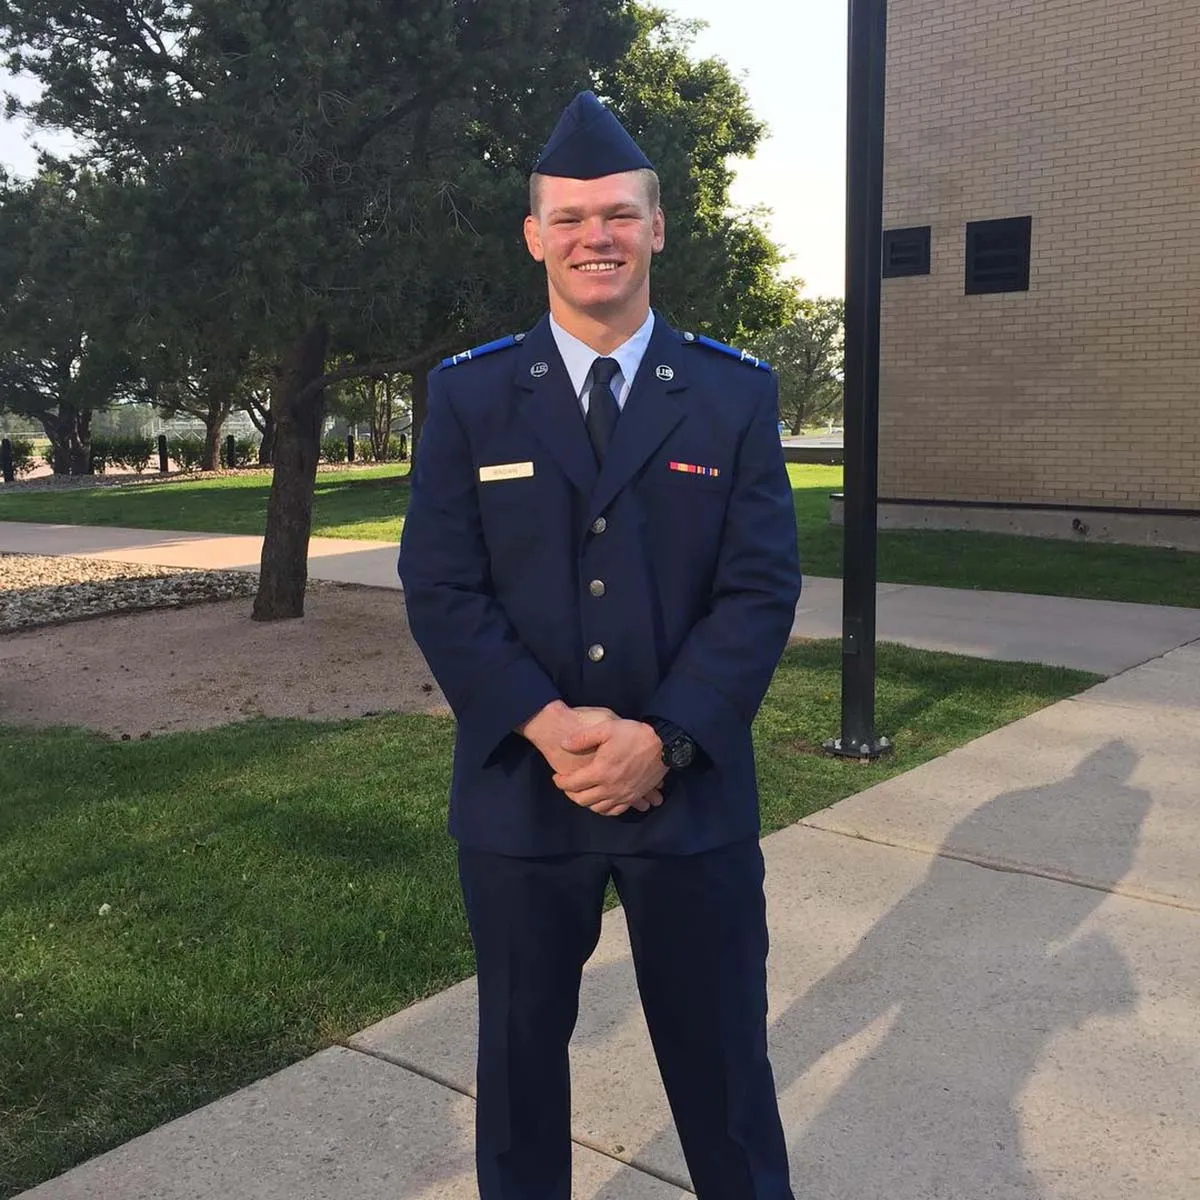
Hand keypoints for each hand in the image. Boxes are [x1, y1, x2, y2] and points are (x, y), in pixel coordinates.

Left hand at [553, 719, 667, 816]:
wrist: (663, 744)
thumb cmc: (634, 734)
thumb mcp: (606, 728)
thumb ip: (583, 737)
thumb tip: (563, 744)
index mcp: (600, 771)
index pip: (572, 784)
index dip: (560, 782)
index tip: (557, 777)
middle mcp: (610, 788)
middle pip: (582, 800)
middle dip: (570, 794)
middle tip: (567, 785)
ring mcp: (623, 795)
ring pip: (597, 808)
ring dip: (586, 803)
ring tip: (582, 793)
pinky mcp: (634, 797)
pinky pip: (615, 811)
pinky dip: (604, 809)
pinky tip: (601, 802)